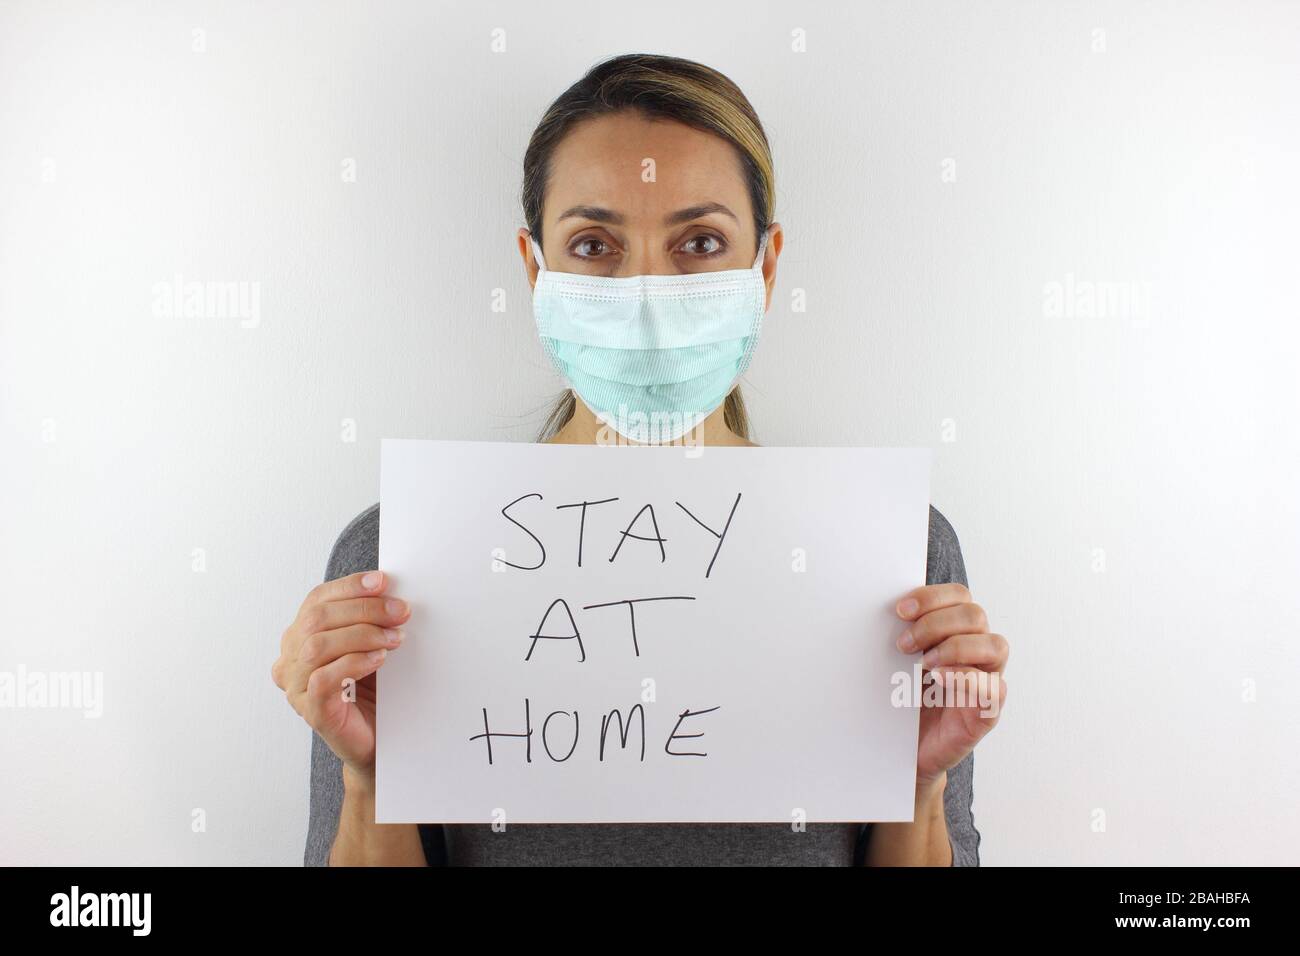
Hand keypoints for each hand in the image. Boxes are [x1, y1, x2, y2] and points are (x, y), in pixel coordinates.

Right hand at [271, 570, 410, 776]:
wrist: (379, 740)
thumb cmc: (372, 691)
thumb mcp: (369, 645)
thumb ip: (368, 618)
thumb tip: (389, 589)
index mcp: (300, 636)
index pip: (317, 600)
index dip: (349, 587)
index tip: (382, 581)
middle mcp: (290, 659)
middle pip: (317, 619)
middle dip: (364, 609)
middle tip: (400, 612)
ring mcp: (296, 686)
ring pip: (317, 646)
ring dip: (362, 634)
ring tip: (395, 638)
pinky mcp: (310, 710)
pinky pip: (323, 678)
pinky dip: (354, 662)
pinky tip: (379, 659)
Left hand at [894, 583, 1007, 784]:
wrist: (899, 750)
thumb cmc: (900, 701)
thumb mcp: (896, 662)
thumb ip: (900, 635)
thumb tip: (878, 610)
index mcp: (957, 632)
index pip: (960, 596)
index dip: (933, 596)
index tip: (900, 609)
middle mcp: (977, 652)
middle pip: (975, 615)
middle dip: (936, 623)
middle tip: (904, 644)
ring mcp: (985, 681)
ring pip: (995, 645)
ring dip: (955, 647)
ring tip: (924, 664)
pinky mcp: (986, 713)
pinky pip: (994, 689)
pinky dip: (967, 678)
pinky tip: (939, 679)